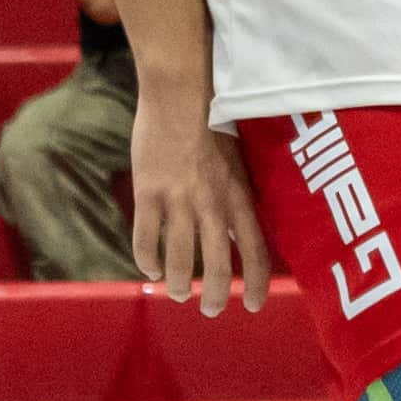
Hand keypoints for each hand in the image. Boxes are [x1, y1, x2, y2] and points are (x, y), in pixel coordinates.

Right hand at [129, 91, 271, 315]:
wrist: (182, 89)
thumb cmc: (215, 118)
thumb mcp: (238, 159)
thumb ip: (236, 195)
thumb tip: (236, 229)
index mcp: (240, 193)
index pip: (254, 249)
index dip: (255, 282)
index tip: (252, 305)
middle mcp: (212, 202)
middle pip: (216, 264)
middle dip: (213, 295)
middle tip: (209, 310)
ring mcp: (178, 198)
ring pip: (178, 259)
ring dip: (178, 283)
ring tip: (179, 294)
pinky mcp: (148, 192)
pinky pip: (146, 239)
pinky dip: (147, 261)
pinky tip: (150, 270)